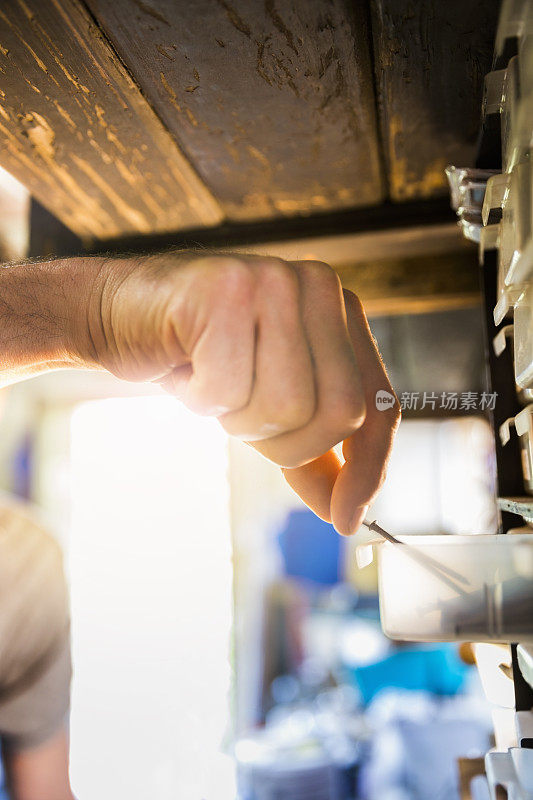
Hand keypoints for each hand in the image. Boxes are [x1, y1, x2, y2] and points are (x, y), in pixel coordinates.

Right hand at [80, 252, 399, 533]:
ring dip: (237, 418)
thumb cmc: (198, 359)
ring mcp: (276, 280)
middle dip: (286, 444)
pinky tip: (184, 364)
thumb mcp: (268, 408)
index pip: (380, 404)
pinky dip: (198, 398)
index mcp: (343, 312)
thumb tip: (349, 514)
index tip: (347, 519)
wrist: (119, 315)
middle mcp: (320, 287)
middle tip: (239, 415)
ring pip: (286, 407)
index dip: (369, 468)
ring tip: (210, 381)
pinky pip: (228, 390)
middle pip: (339, 415)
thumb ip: (315, 453)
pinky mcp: (227, 288)